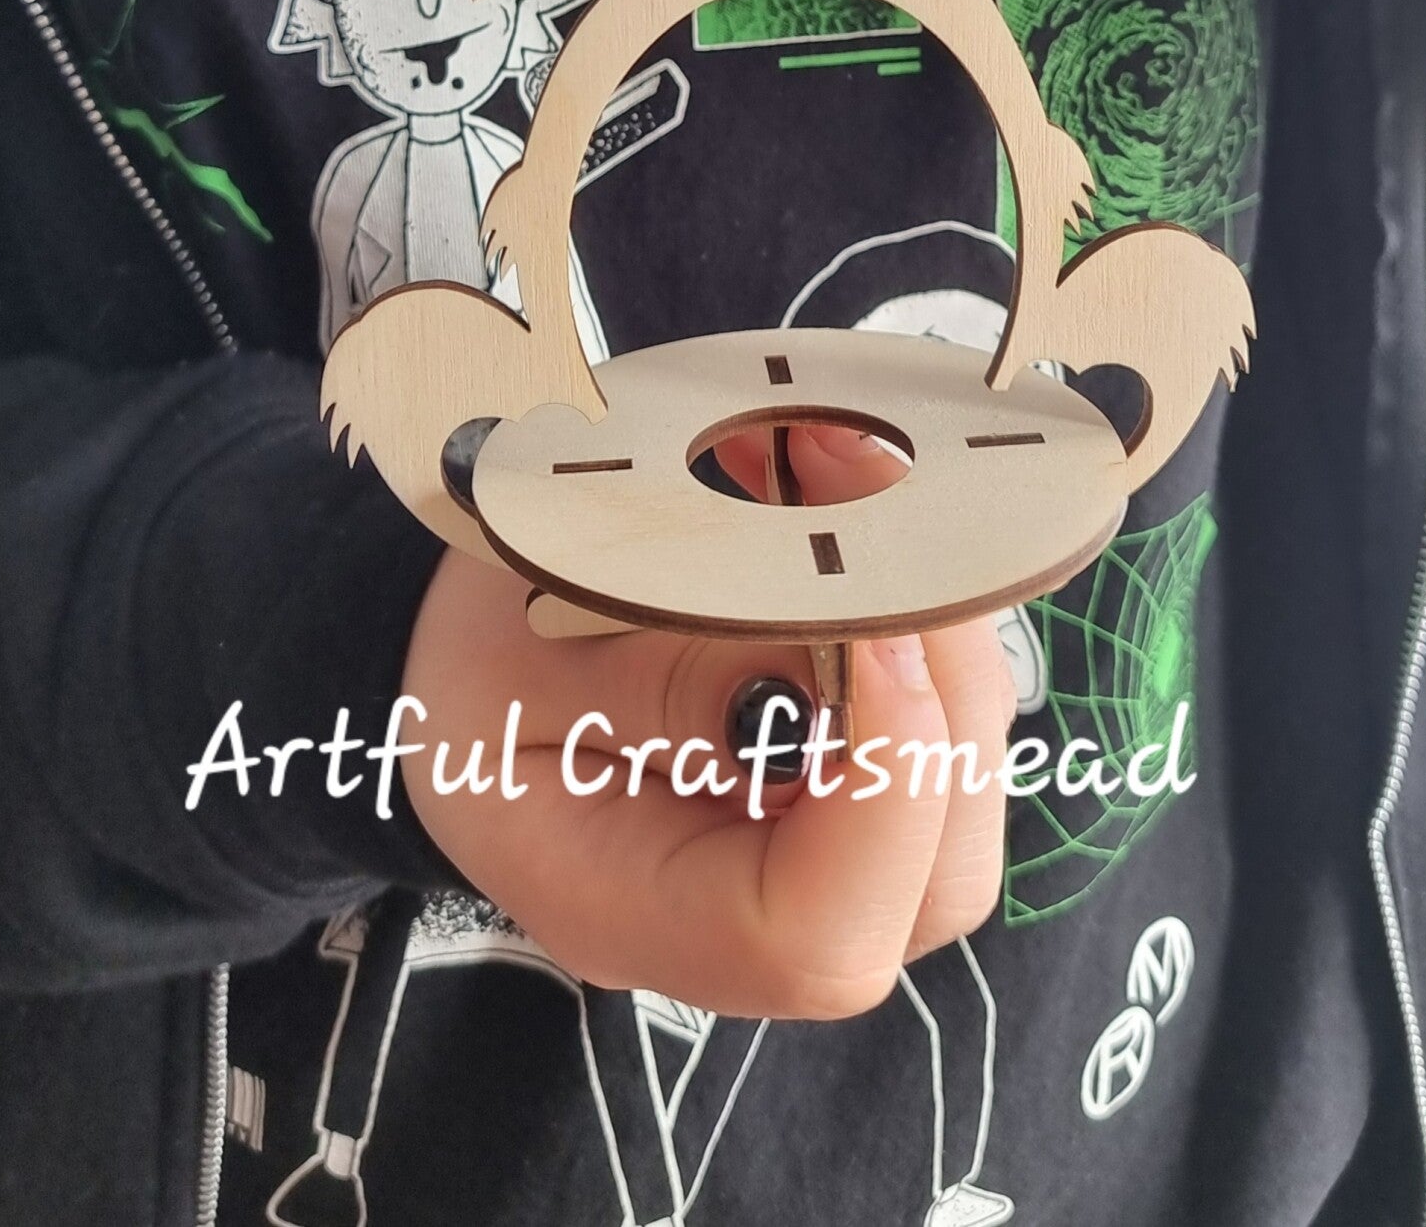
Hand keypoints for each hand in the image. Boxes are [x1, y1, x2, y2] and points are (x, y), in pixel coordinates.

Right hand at [400, 423, 1016, 1018]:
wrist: (464, 663)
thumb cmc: (476, 662)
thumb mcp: (524, 653)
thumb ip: (671, 665)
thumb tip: (840, 647)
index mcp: (635, 912)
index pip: (817, 938)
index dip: (883, 789)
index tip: (874, 621)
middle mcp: (747, 913)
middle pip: (930, 878)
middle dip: (946, 688)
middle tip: (889, 521)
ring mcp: (814, 857)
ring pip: (960, 794)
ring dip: (947, 629)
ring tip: (866, 487)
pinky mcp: (851, 785)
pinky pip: (943, 731)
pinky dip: (934, 620)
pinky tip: (871, 519)